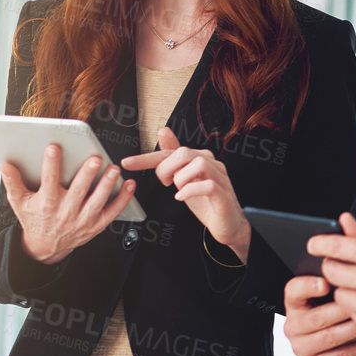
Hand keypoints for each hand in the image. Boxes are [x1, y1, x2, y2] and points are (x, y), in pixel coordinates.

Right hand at [0, 144, 137, 264]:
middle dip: (86, 175)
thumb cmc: (34, 218)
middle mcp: (65, 212)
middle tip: (95, 158)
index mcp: (46, 204)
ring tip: (114, 169)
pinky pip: (112, 212)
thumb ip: (12, 183)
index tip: (53, 147)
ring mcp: (82, 220)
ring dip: (106, 185)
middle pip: (77, 191)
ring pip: (97, 202)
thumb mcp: (19, 203)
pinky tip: (130, 184)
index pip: (48, 181)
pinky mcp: (95, 226)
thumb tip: (3, 166)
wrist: (46, 247)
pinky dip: (122, 199)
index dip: (51, 164)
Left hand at [122, 127, 248, 261]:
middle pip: (184, 153)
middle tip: (165, 183)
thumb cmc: (206, 200)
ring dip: (180, 179)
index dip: (147, 157)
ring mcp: (220, 177)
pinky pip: (208, 185)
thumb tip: (163, 132)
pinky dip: (190, 191)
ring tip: (179, 189)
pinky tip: (182, 197)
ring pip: (198, 164)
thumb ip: (173, 157)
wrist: (227, 223)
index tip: (128, 163)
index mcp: (200, 157)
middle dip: (166, 168)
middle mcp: (211, 163)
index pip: (171, 151)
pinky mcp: (223, 194)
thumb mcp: (184, 177)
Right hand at [283, 273, 355, 355]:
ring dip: (354, 328)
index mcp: (295, 305)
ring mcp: (300, 348)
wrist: (340, 353)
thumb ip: (337, 288)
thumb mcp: (334, 300)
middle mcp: (293, 326)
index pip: (293, 291)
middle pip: (317, 317)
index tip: (325, 283)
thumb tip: (354, 276)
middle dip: (344, 309)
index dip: (308, 287)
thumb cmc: (338, 319)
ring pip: (330, 337)